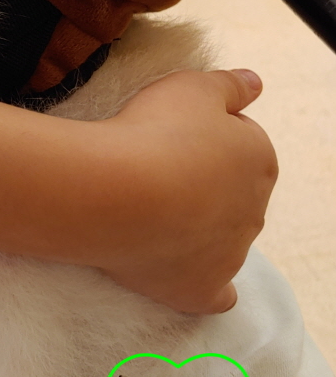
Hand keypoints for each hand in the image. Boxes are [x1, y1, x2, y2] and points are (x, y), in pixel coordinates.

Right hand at [97, 68, 276, 314]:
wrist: (118, 193)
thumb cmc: (153, 132)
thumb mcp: (192, 86)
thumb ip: (230, 84)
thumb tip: (256, 82)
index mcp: (259, 160)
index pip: (240, 142)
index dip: (202, 133)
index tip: (168, 132)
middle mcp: (254, 210)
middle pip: (231, 191)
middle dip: (202, 181)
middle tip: (153, 168)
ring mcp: (229, 254)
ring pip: (224, 238)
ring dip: (197, 226)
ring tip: (147, 210)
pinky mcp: (200, 288)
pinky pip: (216, 294)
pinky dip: (208, 287)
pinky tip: (189, 276)